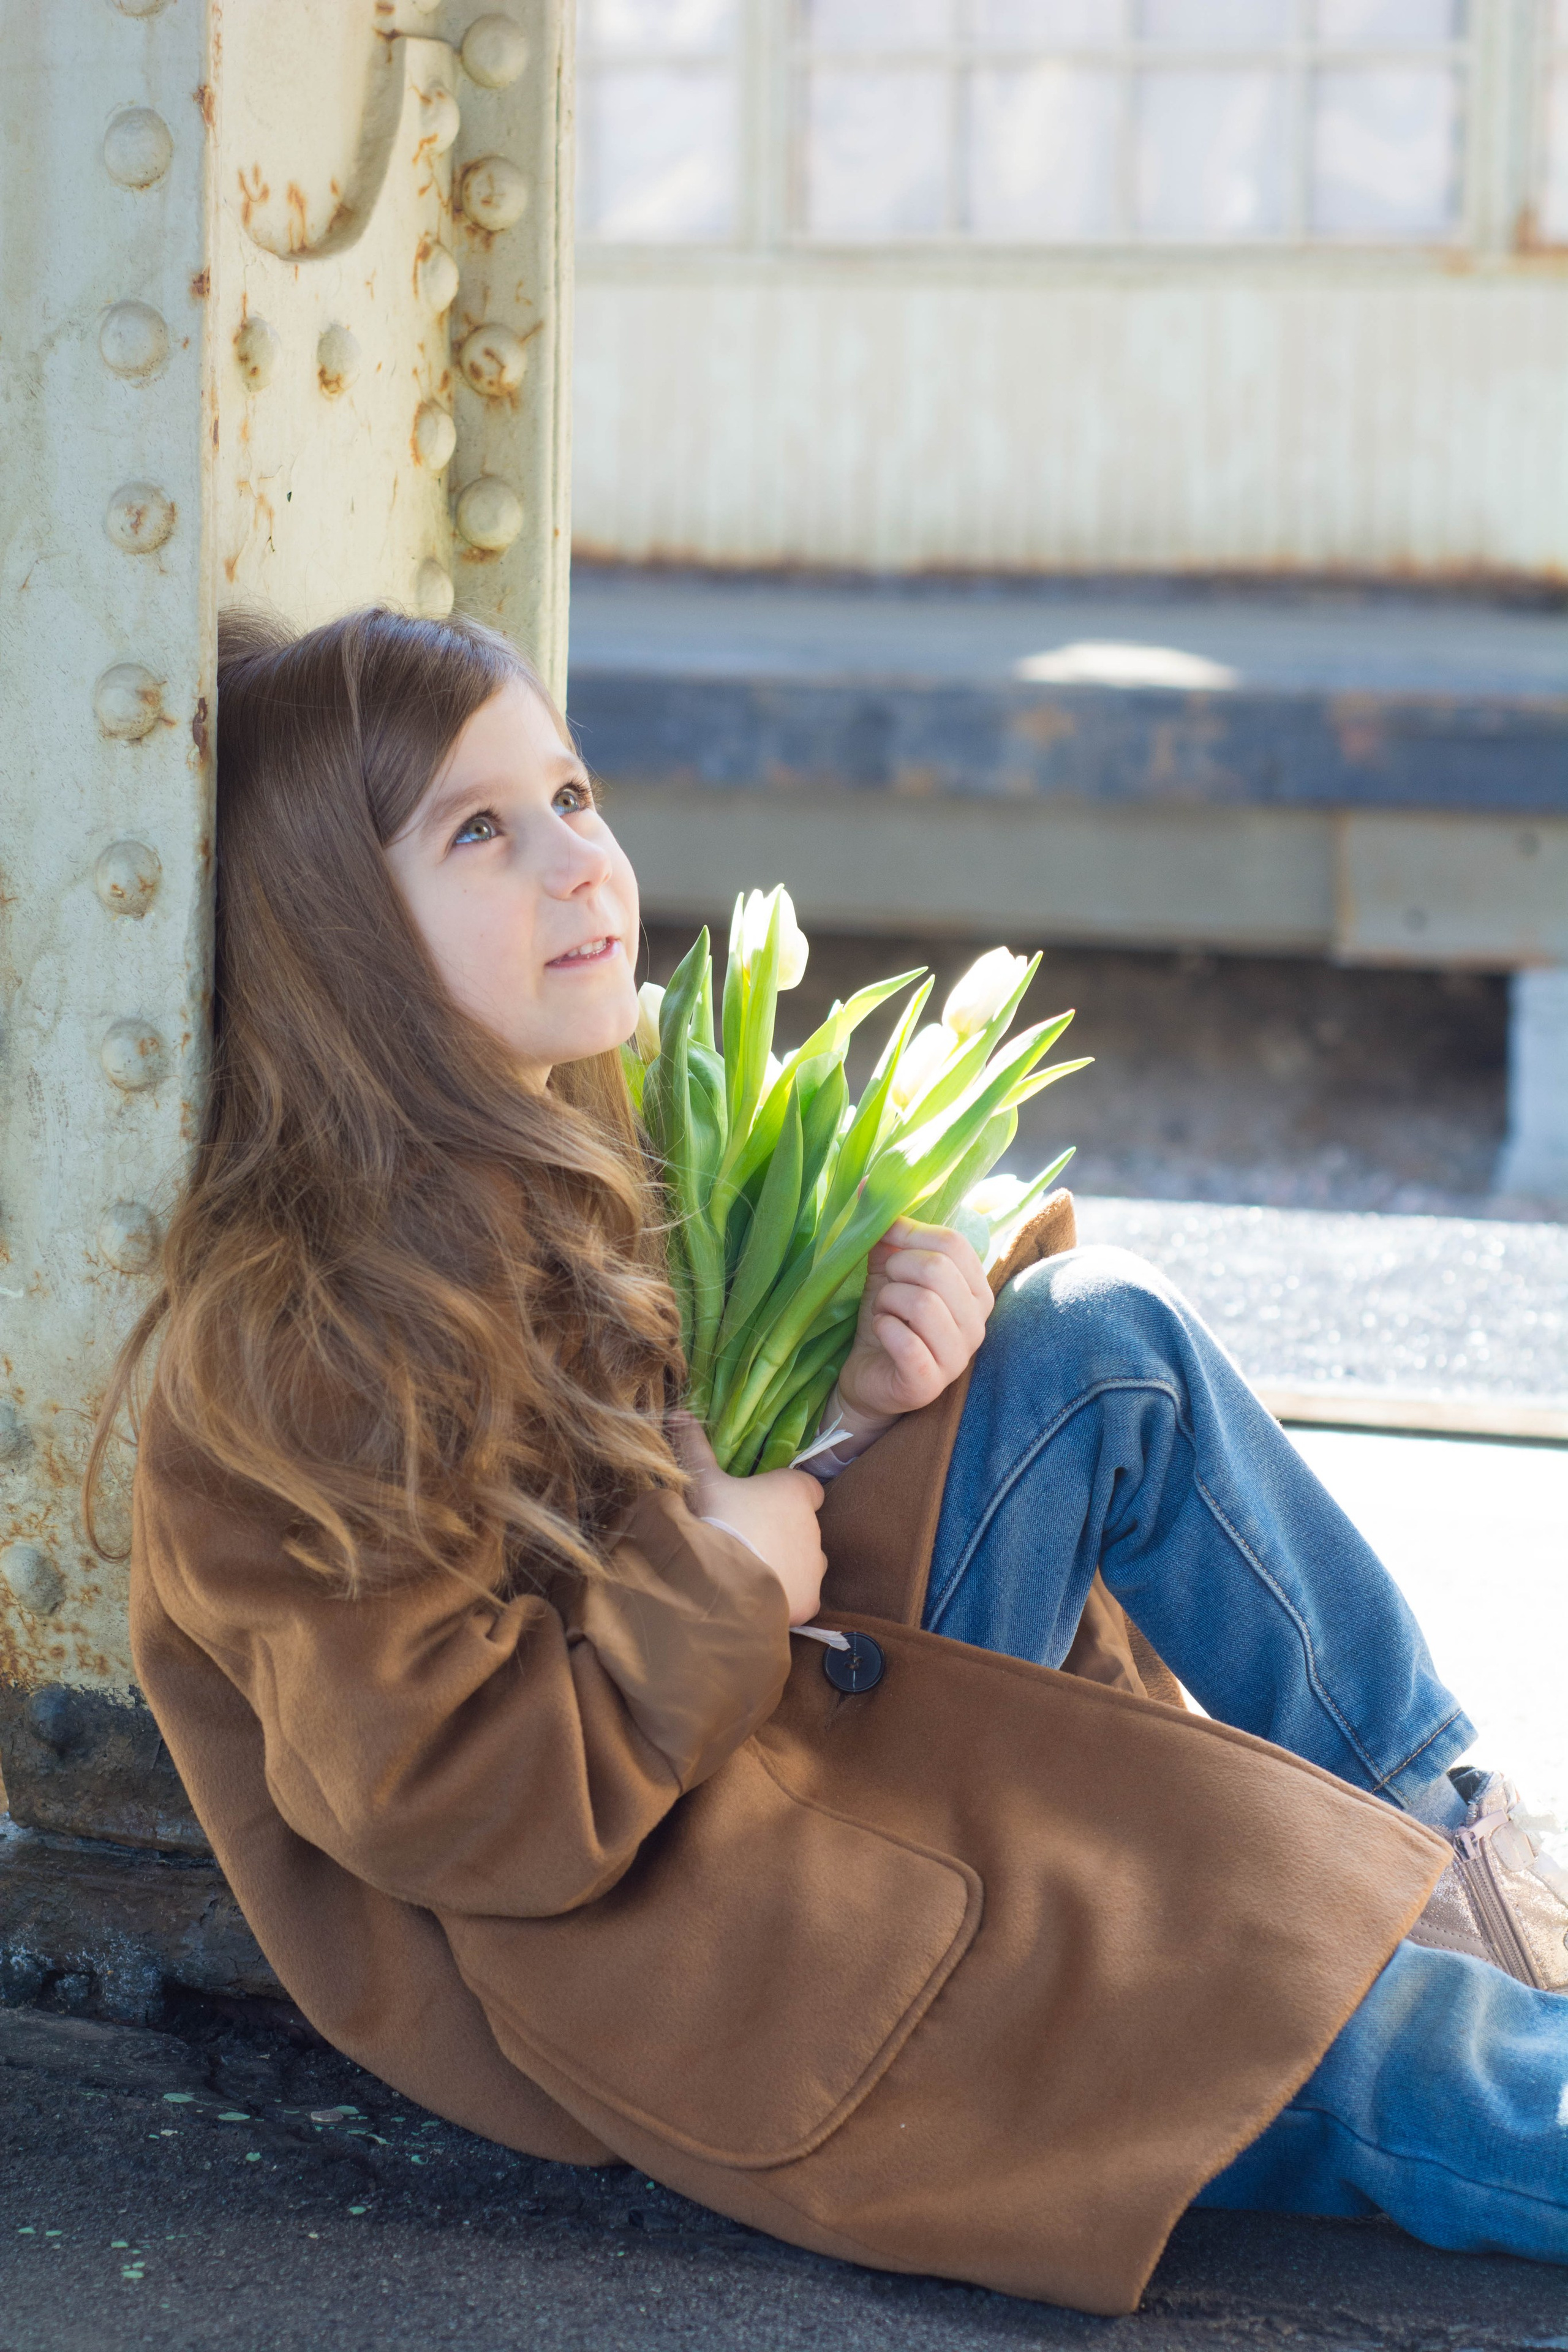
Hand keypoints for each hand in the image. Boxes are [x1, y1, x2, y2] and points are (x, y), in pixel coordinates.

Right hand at [670, 1417, 826, 1626]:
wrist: (719, 1579)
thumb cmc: (716, 1519)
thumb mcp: (703, 1480)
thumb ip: (695, 1447)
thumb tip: (678, 1412)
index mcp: (796, 1491)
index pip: (808, 1488)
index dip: (788, 1495)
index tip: (765, 1504)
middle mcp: (814, 1527)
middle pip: (804, 1528)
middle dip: (783, 1533)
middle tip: (748, 1541)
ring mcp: (814, 1566)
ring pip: (807, 1562)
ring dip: (788, 1565)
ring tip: (752, 1572)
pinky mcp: (810, 1600)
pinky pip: (803, 1596)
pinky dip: (788, 1597)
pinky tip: (760, 1598)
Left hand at [835, 1219, 991, 1422]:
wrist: (868, 1375)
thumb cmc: (887, 1319)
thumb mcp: (889, 1272)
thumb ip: (888, 1235)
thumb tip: (865, 1187)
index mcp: (975, 1290)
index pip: (954, 1243)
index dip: (910, 1233)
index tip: (884, 1239)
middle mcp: (976, 1324)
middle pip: (938, 1269)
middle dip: (897, 1268)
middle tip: (885, 1285)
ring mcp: (957, 1357)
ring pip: (922, 1304)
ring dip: (888, 1300)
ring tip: (883, 1311)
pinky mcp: (930, 1383)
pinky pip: (906, 1342)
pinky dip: (883, 1327)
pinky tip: (881, 1332)